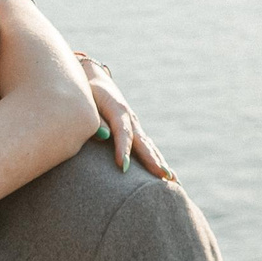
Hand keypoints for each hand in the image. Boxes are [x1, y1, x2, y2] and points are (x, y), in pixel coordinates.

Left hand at [79, 55, 170, 179]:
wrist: (96, 80)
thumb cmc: (88, 92)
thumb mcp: (89, 101)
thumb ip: (96, 120)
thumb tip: (104, 136)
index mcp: (118, 110)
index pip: (122, 132)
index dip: (122, 149)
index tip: (122, 166)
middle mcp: (131, 119)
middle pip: (143, 142)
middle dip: (152, 160)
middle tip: (162, 176)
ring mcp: (136, 125)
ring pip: (149, 146)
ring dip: (160, 163)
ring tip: (173, 180)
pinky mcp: (136, 131)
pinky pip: (148, 148)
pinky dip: (158, 161)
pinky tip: (167, 174)